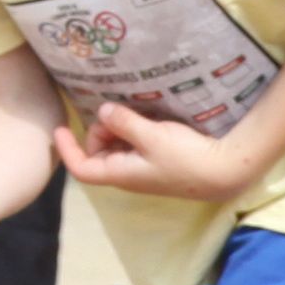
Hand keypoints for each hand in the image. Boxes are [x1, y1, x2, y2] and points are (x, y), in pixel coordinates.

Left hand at [50, 101, 258, 205]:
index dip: (67, 149)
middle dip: (101, 130)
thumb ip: (125, 123)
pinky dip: (134, 128)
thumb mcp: (152, 137)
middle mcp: (128, 173)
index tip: (60, 127)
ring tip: (135, 111)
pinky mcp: (157, 159)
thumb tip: (103, 111)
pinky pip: (134, 143)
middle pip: (98, 151)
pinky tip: (147, 116)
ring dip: (119, 127)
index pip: (82, 168)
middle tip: (119, 112)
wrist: (223, 170)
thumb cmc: (186, 158)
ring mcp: (143, 167)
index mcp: (120, 173)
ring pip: (116, 145)